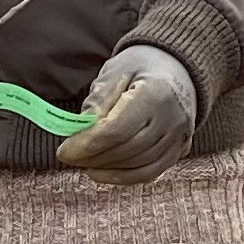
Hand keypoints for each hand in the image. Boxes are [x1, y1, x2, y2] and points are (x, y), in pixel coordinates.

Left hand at [55, 44, 197, 182]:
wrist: (178, 67)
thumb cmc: (141, 66)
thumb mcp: (115, 72)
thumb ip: (98, 101)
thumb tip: (79, 133)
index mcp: (156, 93)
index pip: (117, 129)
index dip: (87, 144)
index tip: (64, 151)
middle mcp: (172, 118)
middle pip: (128, 149)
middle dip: (93, 157)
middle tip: (69, 158)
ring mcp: (179, 137)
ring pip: (139, 165)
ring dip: (106, 168)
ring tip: (83, 162)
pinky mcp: (180, 149)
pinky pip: (150, 172)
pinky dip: (123, 177)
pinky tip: (102, 173)